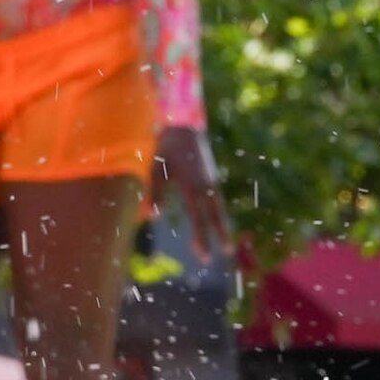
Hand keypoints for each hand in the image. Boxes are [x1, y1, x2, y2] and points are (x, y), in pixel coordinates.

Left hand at [152, 127, 232, 272]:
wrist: (185, 125)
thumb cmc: (167, 147)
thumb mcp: (157, 169)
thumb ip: (155, 193)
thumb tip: (152, 217)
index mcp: (193, 186)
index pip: (199, 218)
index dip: (201, 238)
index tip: (204, 255)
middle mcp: (206, 186)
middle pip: (215, 216)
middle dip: (218, 235)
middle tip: (225, 253)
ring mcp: (211, 181)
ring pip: (219, 208)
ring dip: (223, 226)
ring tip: (227, 243)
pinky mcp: (212, 177)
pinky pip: (218, 200)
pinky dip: (220, 213)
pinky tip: (219, 221)